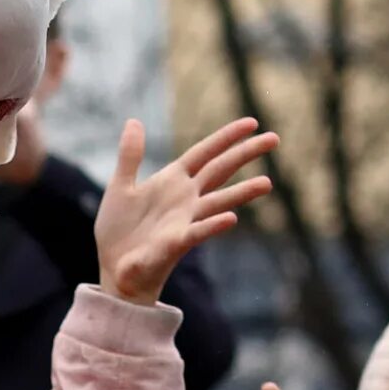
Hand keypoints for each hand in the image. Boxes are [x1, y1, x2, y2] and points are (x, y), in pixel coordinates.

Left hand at [95, 116, 275, 305]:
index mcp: (173, 181)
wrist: (114, 268)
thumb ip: (130, 155)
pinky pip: (198, 232)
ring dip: (242, 193)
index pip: (205, 152)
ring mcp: (185, 220)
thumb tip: (134, 120)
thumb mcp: (121, 186)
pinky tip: (232, 219)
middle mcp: (186, 198)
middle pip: (220, 170)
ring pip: (218, 202)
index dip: (227, 137)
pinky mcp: (176, 243)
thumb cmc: (119, 231)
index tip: (252, 123)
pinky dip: (214, 225)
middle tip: (274, 139)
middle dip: (246, 154)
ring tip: (268, 182)